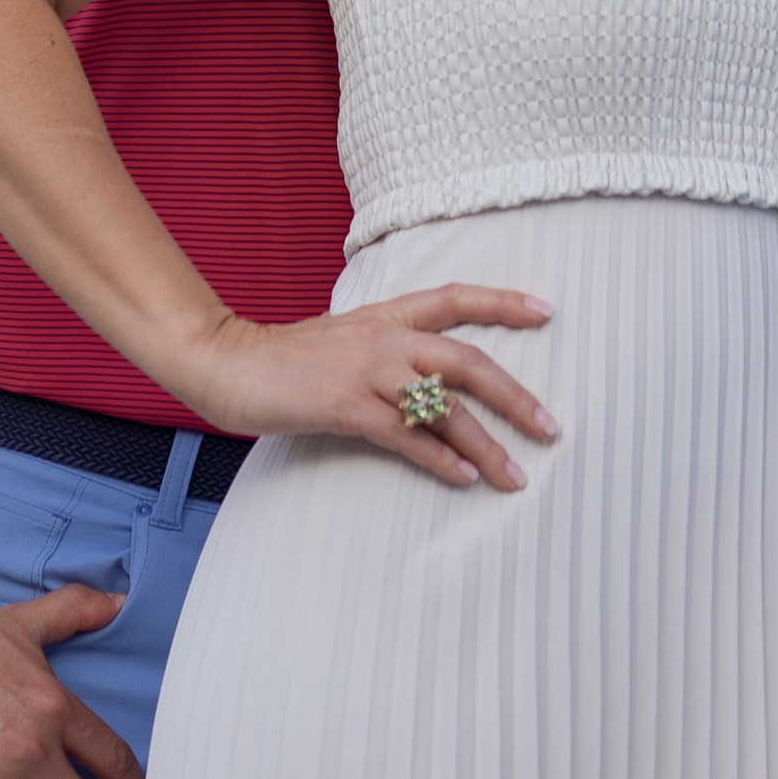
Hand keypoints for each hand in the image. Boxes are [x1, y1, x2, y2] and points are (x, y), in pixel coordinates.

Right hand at [175, 282, 557, 492]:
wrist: (226, 362)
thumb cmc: (286, 359)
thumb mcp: (345, 340)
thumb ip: (388, 352)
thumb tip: (433, 385)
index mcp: (386, 315)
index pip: (455, 298)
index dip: (503, 302)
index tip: (547, 311)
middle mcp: (384, 338)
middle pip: (466, 359)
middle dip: (515, 395)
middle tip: (550, 427)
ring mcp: (364, 371)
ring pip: (443, 407)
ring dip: (486, 444)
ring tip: (516, 475)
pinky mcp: (344, 406)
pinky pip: (404, 436)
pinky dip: (439, 461)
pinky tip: (463, 480)